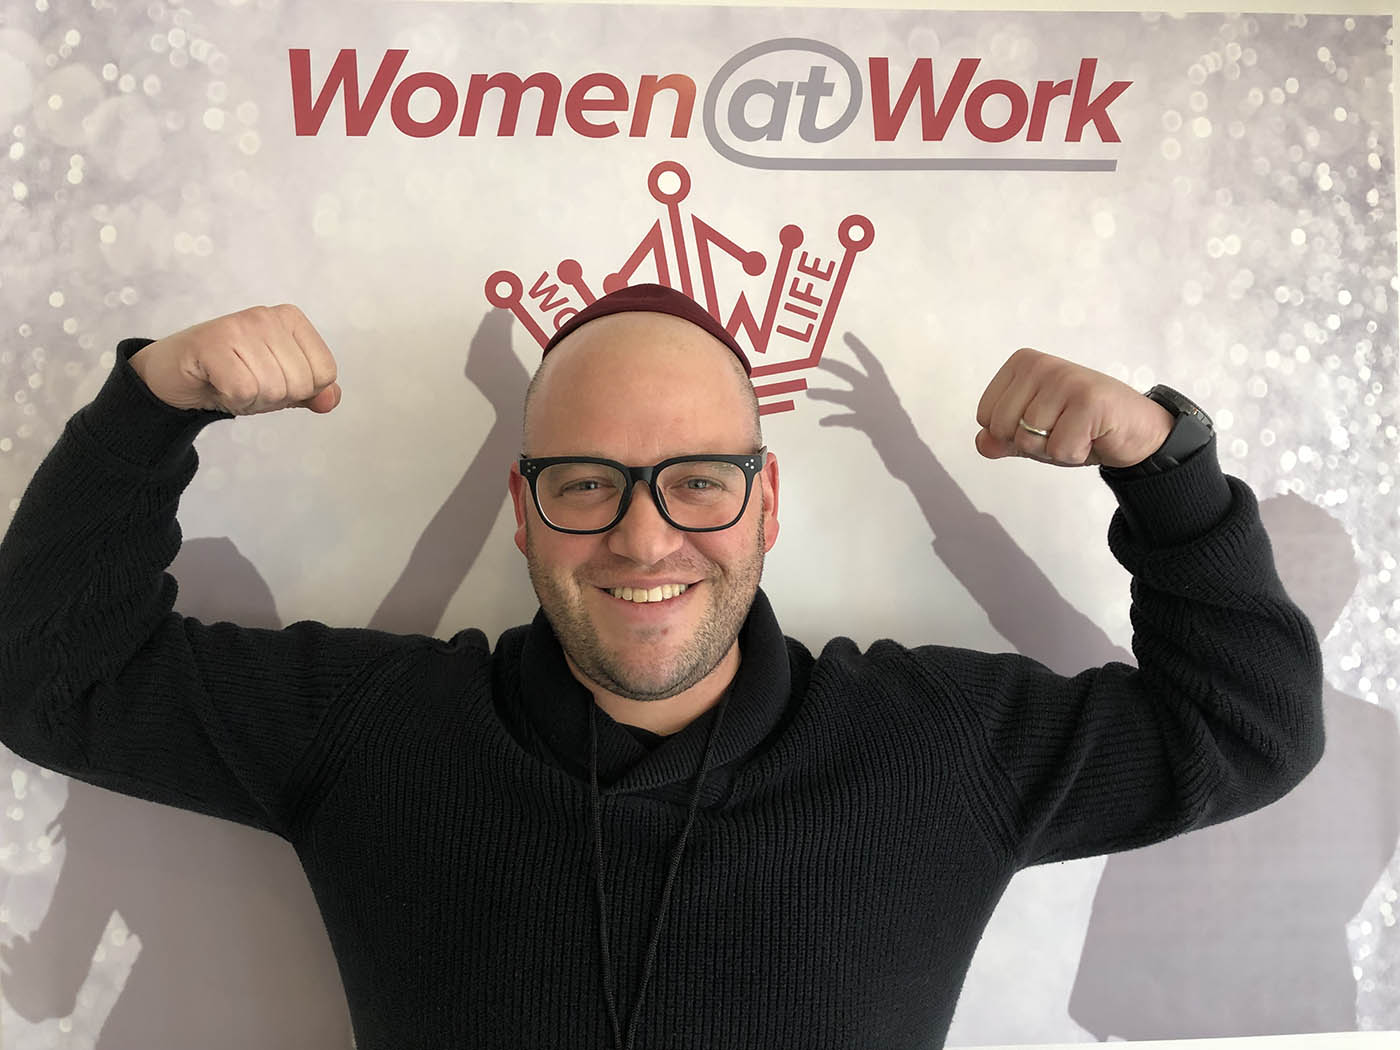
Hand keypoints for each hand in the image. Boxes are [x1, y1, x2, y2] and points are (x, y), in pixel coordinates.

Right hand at [128, 304, 340, 413]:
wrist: (175, 376)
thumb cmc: (231, 375)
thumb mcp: (281, 385)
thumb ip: (312, 391)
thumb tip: (331, 400)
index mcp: (291, 320)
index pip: (325, 373)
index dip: (299, 391)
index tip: (270, 379)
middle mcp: (267, 316)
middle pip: (301, 384)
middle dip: (273, 397)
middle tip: (246, 382)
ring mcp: (239, 325)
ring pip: (273, 389)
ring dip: (250, 399)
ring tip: (230, 381)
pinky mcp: (212, 342)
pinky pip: (244, 390)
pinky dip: (232, 399)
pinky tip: (217, 383)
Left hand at [975, 348, 1172, 467]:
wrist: (1136, 431)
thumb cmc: (1082, 428)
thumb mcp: (1034, 434)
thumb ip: (1002, 438)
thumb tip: (981, 443)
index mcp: (1022, 365)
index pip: (984, 415)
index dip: (1011, 433)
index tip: (1043, 423)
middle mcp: (1040, 365)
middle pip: (1002, 428)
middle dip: (1031, 443)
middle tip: (1062, 429)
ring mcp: (1065, 379)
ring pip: (1029, 439)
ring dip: (1055, 449)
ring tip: (1078, 431)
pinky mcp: (1088, 400)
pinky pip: (1059, 449)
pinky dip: (1075, 454)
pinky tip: (1092, 437)